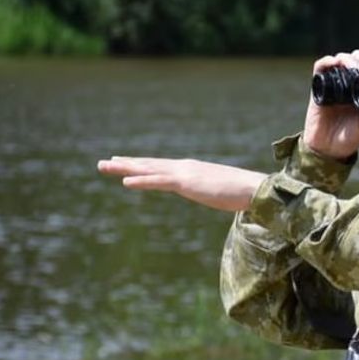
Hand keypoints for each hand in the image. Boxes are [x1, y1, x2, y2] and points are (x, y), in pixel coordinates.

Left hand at [96, 156, 266, 211]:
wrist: (255, 188)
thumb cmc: (243, 192)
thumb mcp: (219, 192)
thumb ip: (210, 191)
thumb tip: (214, 196)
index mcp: (191, 170)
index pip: (160, 167)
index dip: (140, 165)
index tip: (123, 163)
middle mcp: (184, 168)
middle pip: (149, 165)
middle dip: (125, 164)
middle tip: (103, 163)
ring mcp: (184, 174)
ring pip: (148, 170)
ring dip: (125, 169)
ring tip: (104, 167)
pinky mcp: (187, 183)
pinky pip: (159, 182)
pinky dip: (141, 181)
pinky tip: (125, 182)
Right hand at [303, 52, 358, 159]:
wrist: (331, 149)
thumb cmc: (353, 136)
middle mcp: (349, 84)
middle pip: (358, 60)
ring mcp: (333, 84)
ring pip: (341, 60)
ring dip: (348, 57)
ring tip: (356, 61)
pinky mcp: (318, 87)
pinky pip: (320, 68)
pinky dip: (327, 62)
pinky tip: (336, 62)